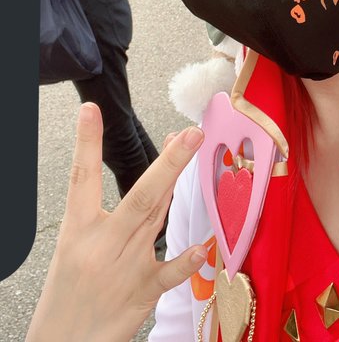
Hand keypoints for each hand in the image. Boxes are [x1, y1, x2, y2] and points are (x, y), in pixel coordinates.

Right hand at [26, 103, 206, 341]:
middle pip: (139, 195)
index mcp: (78, 232)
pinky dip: (185, 261)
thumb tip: (161, 179)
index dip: (87, 143)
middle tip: (189, 133)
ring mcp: (123, 269)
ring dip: (176, 183)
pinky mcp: (140, 294)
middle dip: (168, 162)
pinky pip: (167, 274)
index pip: (81, 178)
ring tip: (191, 147)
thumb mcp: (78, 248)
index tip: (91, 110)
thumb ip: (122, 215)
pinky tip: (203, 246)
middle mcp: (102, 245)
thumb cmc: (69, 293)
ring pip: (154, 217)